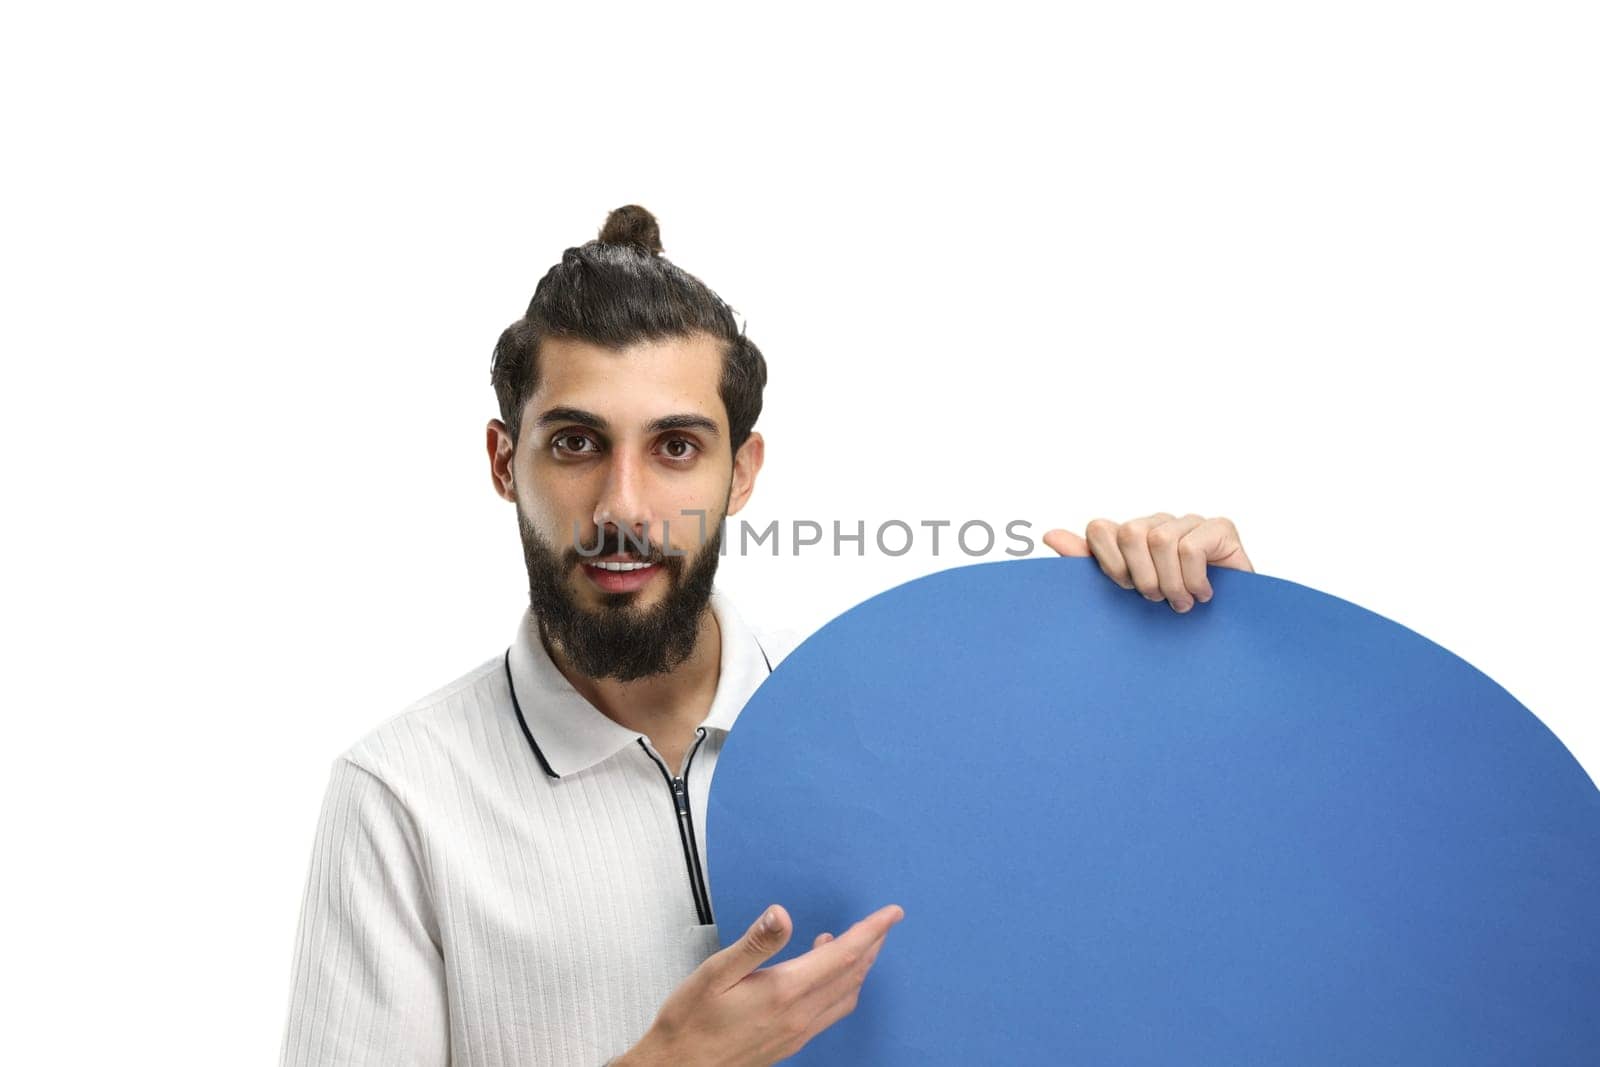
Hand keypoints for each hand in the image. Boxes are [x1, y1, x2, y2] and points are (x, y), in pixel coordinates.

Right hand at [616, 902, 905, 1066]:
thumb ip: (755, 942)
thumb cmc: (690, 1020)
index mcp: (785, 991)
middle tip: (884, 923)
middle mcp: (800, 1015)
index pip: (844, 955)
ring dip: (860, 968)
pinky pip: (831, 1012)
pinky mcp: (791, 1044)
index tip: (893, 913)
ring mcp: (798, 1033)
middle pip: (852, 975)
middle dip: (873, 945)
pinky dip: (842, 987)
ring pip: (845, 997)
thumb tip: (783, 914)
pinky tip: (825, 976)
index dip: (872, 931)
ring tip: (860, 944)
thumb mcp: (716, 972)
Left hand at [1042, 513, 1252, 612]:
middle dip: (1141, 576)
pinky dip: (1194, 579)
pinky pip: (1192, 547)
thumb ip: (1088, 562)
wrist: (1225, 631)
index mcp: (1132, 536)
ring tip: (1181, 602)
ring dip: (1171, 582)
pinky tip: (1203, 594)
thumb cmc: (1170, 610)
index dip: (1108, 563)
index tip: (1126, 588)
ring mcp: (1191, 522)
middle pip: (1130, 532)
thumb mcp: (1124, 591)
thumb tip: (1050, 535)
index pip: (1100, 528)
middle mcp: (1159, 523)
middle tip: (1156, 598)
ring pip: (1162, 539)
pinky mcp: (1221, 528)